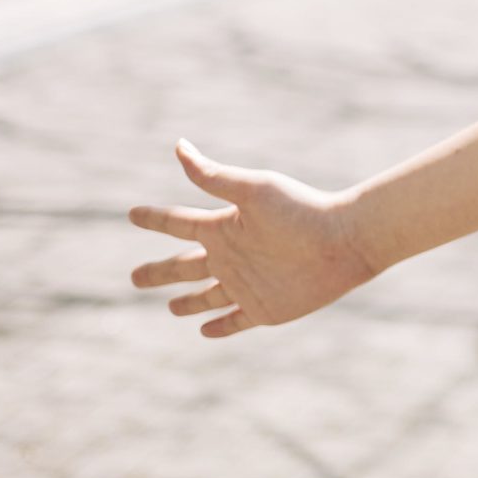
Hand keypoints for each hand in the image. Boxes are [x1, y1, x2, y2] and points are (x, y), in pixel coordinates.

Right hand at [127, 139, 381, 337]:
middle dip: (159, 272)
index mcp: (225, 226)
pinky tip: (205, 330)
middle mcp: (231, 255)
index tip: (132, 214)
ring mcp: (245, 284)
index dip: (155, 219)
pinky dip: (219, 327)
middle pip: (183, 266)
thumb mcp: (252, 191)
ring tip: (171, 308)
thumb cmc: (301, 210)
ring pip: (206, 297)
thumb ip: (213, 176)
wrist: (345, 241)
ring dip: (187, 303)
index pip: (179, 222)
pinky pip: (234, 321)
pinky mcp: (264, 309)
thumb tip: (179, 146)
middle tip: (134, 277)